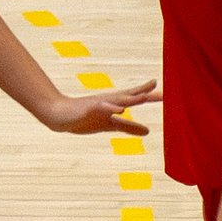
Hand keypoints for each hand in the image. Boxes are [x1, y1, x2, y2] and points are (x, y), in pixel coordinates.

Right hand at [36, 76, 157, 137]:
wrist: (58, 115)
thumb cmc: (84, 118)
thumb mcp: (110, 125)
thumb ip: (129, 127)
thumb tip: (148, 131)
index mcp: (115, 104)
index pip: (134, 96)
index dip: (147, 92)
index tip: (163, 89)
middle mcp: (109, 101)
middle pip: (129, 96)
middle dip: (144, 93)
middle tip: (159, 89)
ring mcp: (98, 104)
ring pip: (117, 101)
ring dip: (131, 98)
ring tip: (145, 96)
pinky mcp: (88, 110)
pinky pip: (100, 108)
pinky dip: (110, 108)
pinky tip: (119, 109)